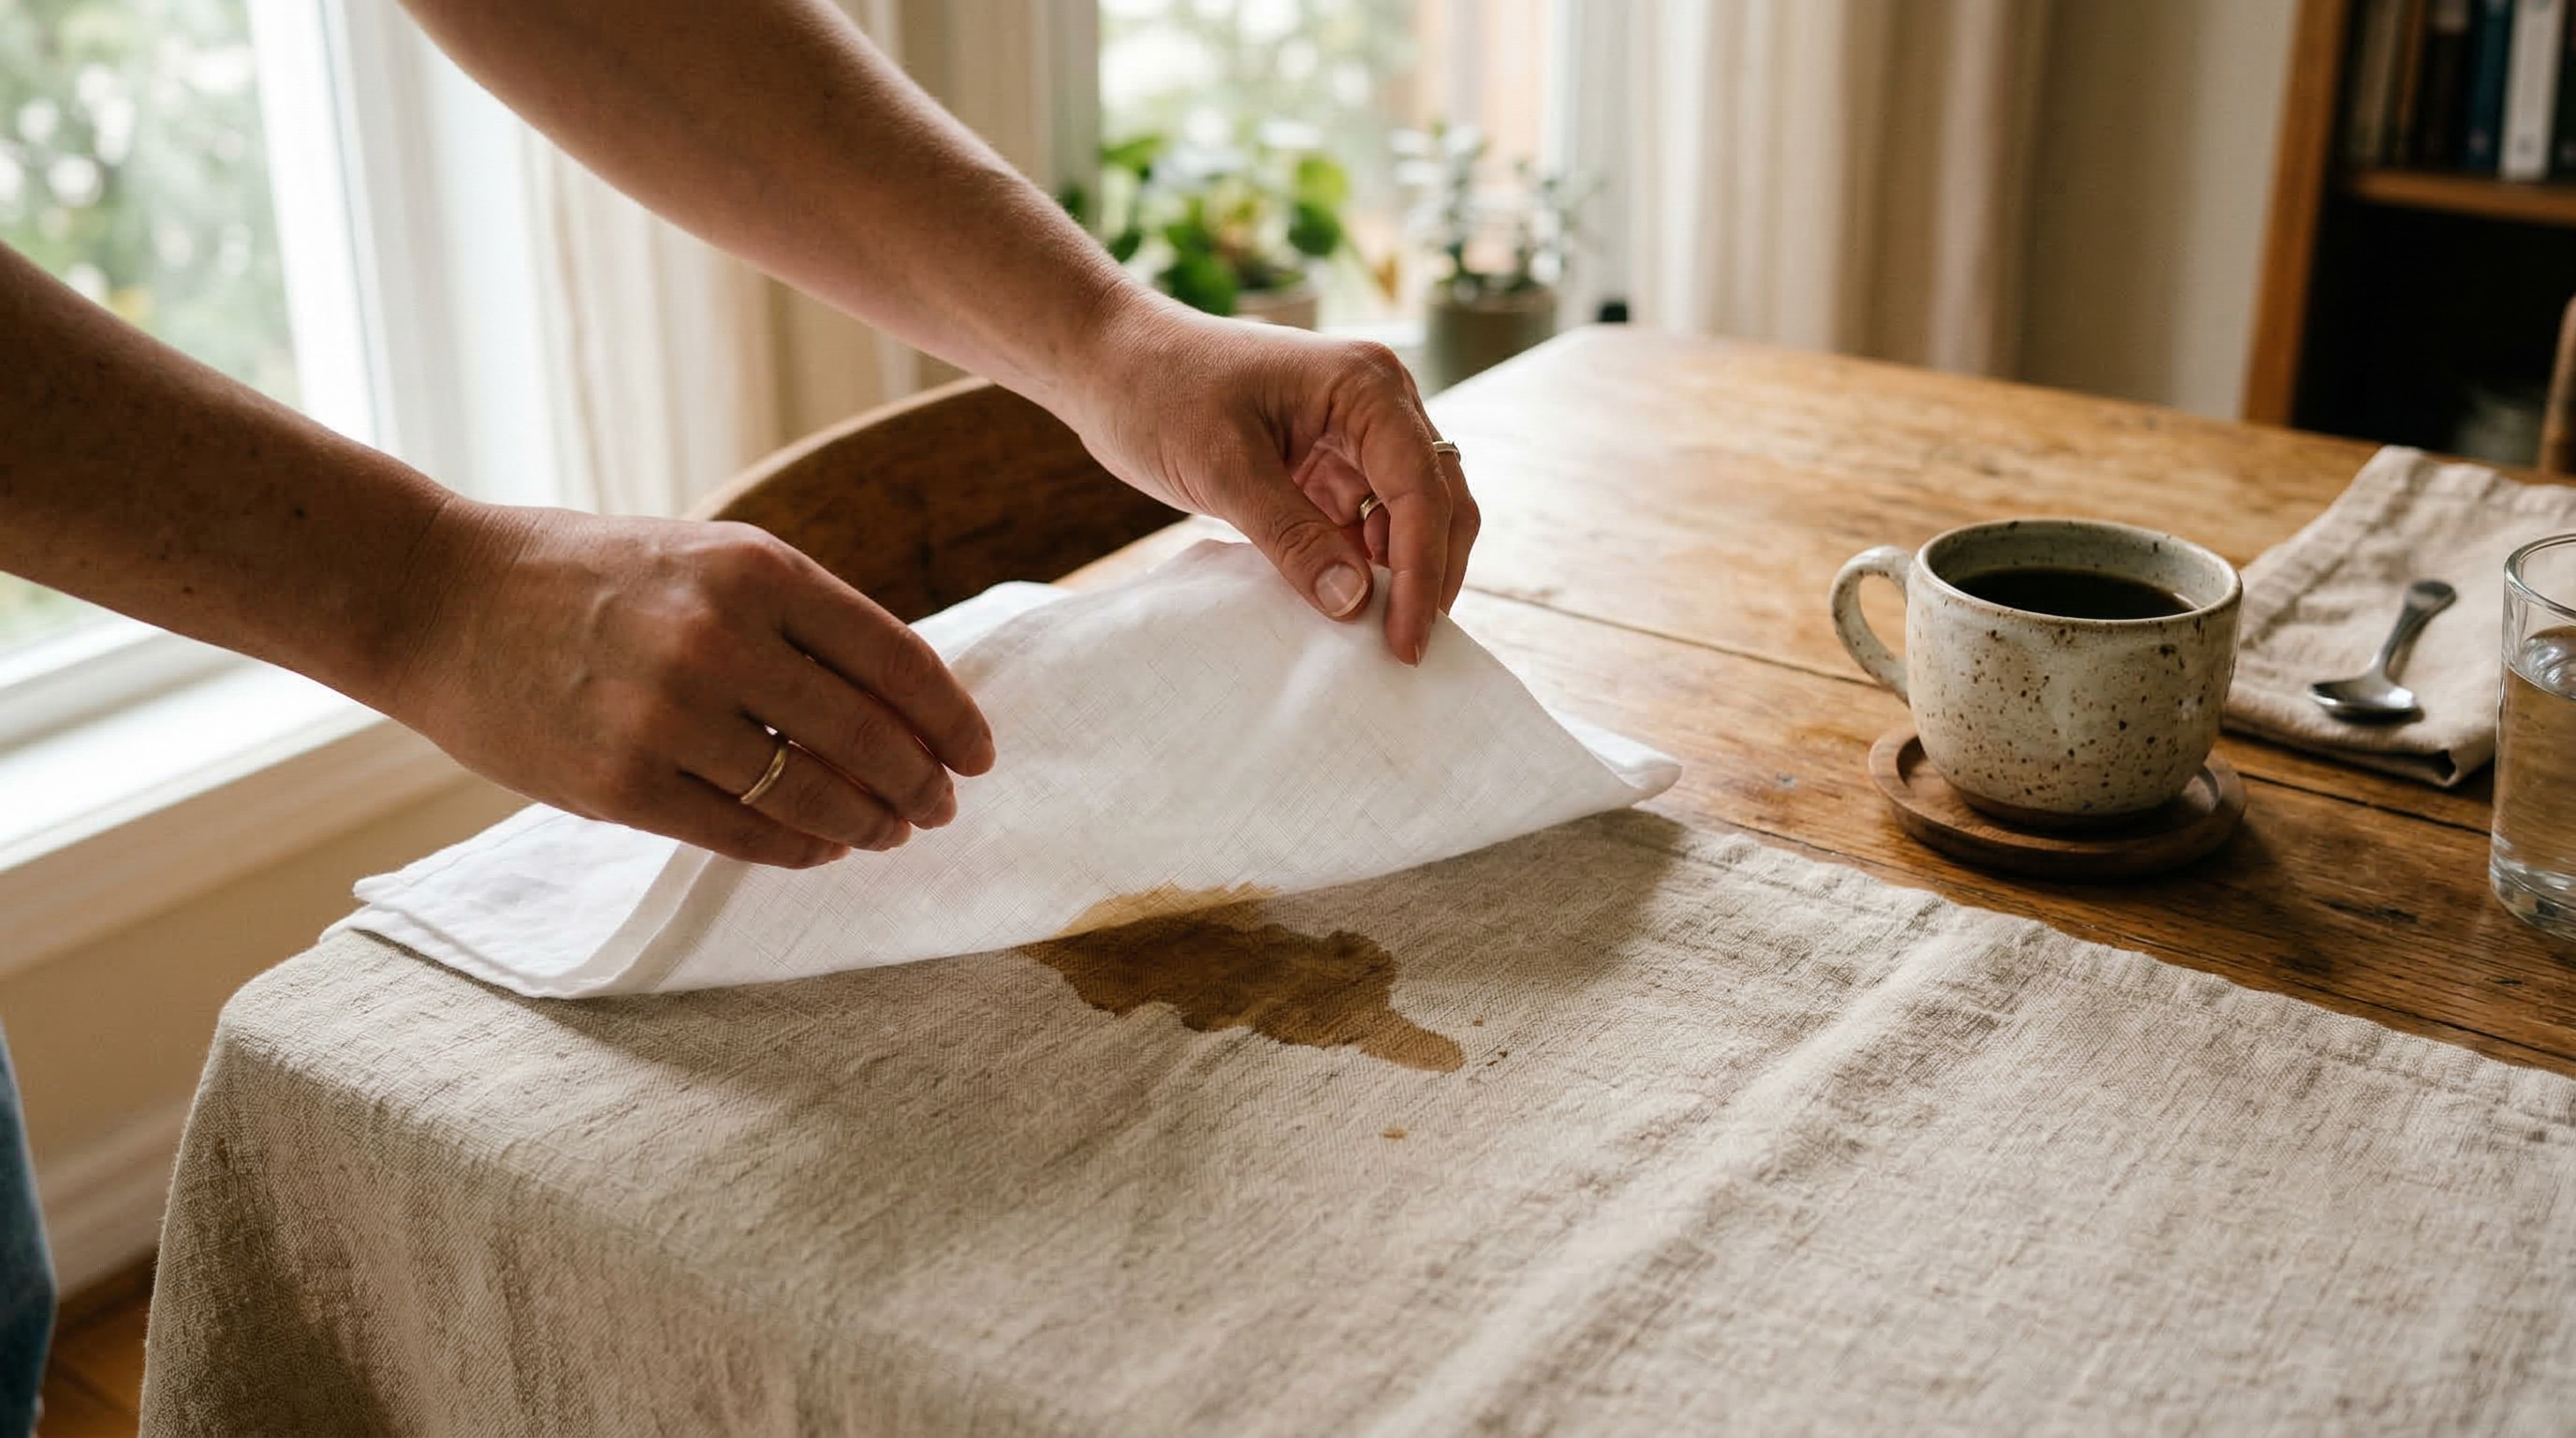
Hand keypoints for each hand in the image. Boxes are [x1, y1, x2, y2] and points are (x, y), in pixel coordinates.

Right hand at [382, 503, 993, 866]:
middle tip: (939, 806)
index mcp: (757, 569)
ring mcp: (670, 714)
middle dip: (921, 781)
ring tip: (888, 833)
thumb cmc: (585, 576)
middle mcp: (722, 638)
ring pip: (814, 795)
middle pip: (868, 735)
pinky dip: (798, 848)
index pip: (895, 658)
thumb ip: (796, 619)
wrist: (436, 596)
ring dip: (867, 824)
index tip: (979, 754)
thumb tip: (901, 700)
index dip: (951, 717)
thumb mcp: (704, 558)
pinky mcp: (623, 782)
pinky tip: (819, 847)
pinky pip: (744, 833)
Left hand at [1064, 297, 1479, 664]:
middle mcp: (1377, 402)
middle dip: (1429, 574)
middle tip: (1405, 650)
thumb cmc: (1160, 392)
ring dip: (1403, 572)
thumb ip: (1292, 537)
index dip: (1421, 570)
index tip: (1404, 641)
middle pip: (1439, 499)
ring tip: (1378, 636)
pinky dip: (1366, 564)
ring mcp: (1355, 433)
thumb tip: (1355, 604)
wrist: (1109, 364)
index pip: (1422, 488)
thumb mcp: (1222, 470)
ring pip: (1412, 514)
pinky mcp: (1328, 462)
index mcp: (1365, 385)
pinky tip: (1346, 604)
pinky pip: (1368, 520)